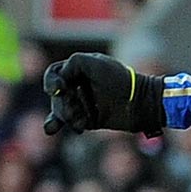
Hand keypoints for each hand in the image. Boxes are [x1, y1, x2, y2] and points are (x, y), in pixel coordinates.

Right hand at [42, 53, 165, 135]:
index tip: (58, 89)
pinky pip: (68, 122)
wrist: (139, 103)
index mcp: (78, 70)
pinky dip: (64, 124)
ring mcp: (81, 103)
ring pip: (59, 110)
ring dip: (67, 115)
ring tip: (82, 121)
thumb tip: (59, 81)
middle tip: (76, 108)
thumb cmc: (120, 80)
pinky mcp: (87, 119)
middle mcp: (77, 86)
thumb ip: (72, 63)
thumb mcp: (95, 63)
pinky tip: (66, 128)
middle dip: (62, 103)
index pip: (53, 74)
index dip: (51, 82)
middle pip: (55, 96)